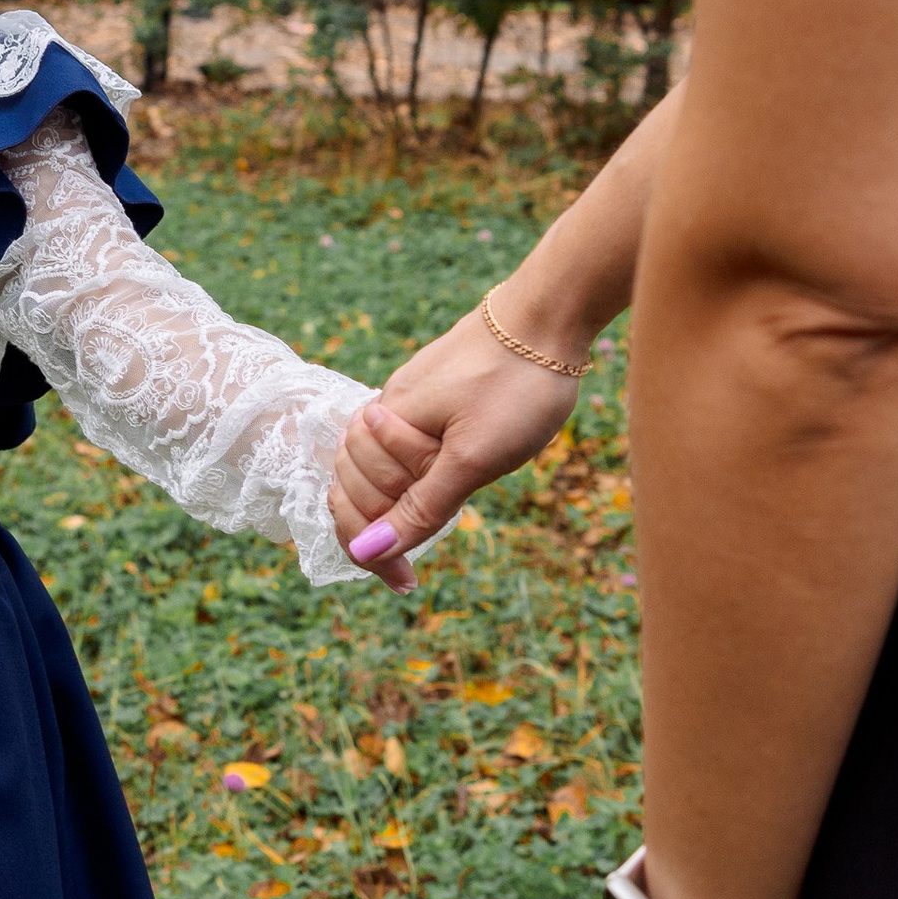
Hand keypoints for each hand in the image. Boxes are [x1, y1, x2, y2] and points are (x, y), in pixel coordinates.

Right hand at [330, 307, 581, 573]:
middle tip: (429, 546)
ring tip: (442, 516)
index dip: (368, 551)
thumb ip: (419, 507)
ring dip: (400, 500)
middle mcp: (383, 413)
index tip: (406, 584)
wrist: (549, 315)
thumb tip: (368, 552)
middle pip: (354, 486)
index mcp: (383, 428)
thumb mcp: (473, 459)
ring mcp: (406, 402)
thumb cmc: (515, 386)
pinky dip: (417, 475)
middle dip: (383, 524)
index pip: (347, 504)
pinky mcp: (431, 394)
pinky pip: (405, 446)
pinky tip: (448, 480)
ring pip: (379, 467)